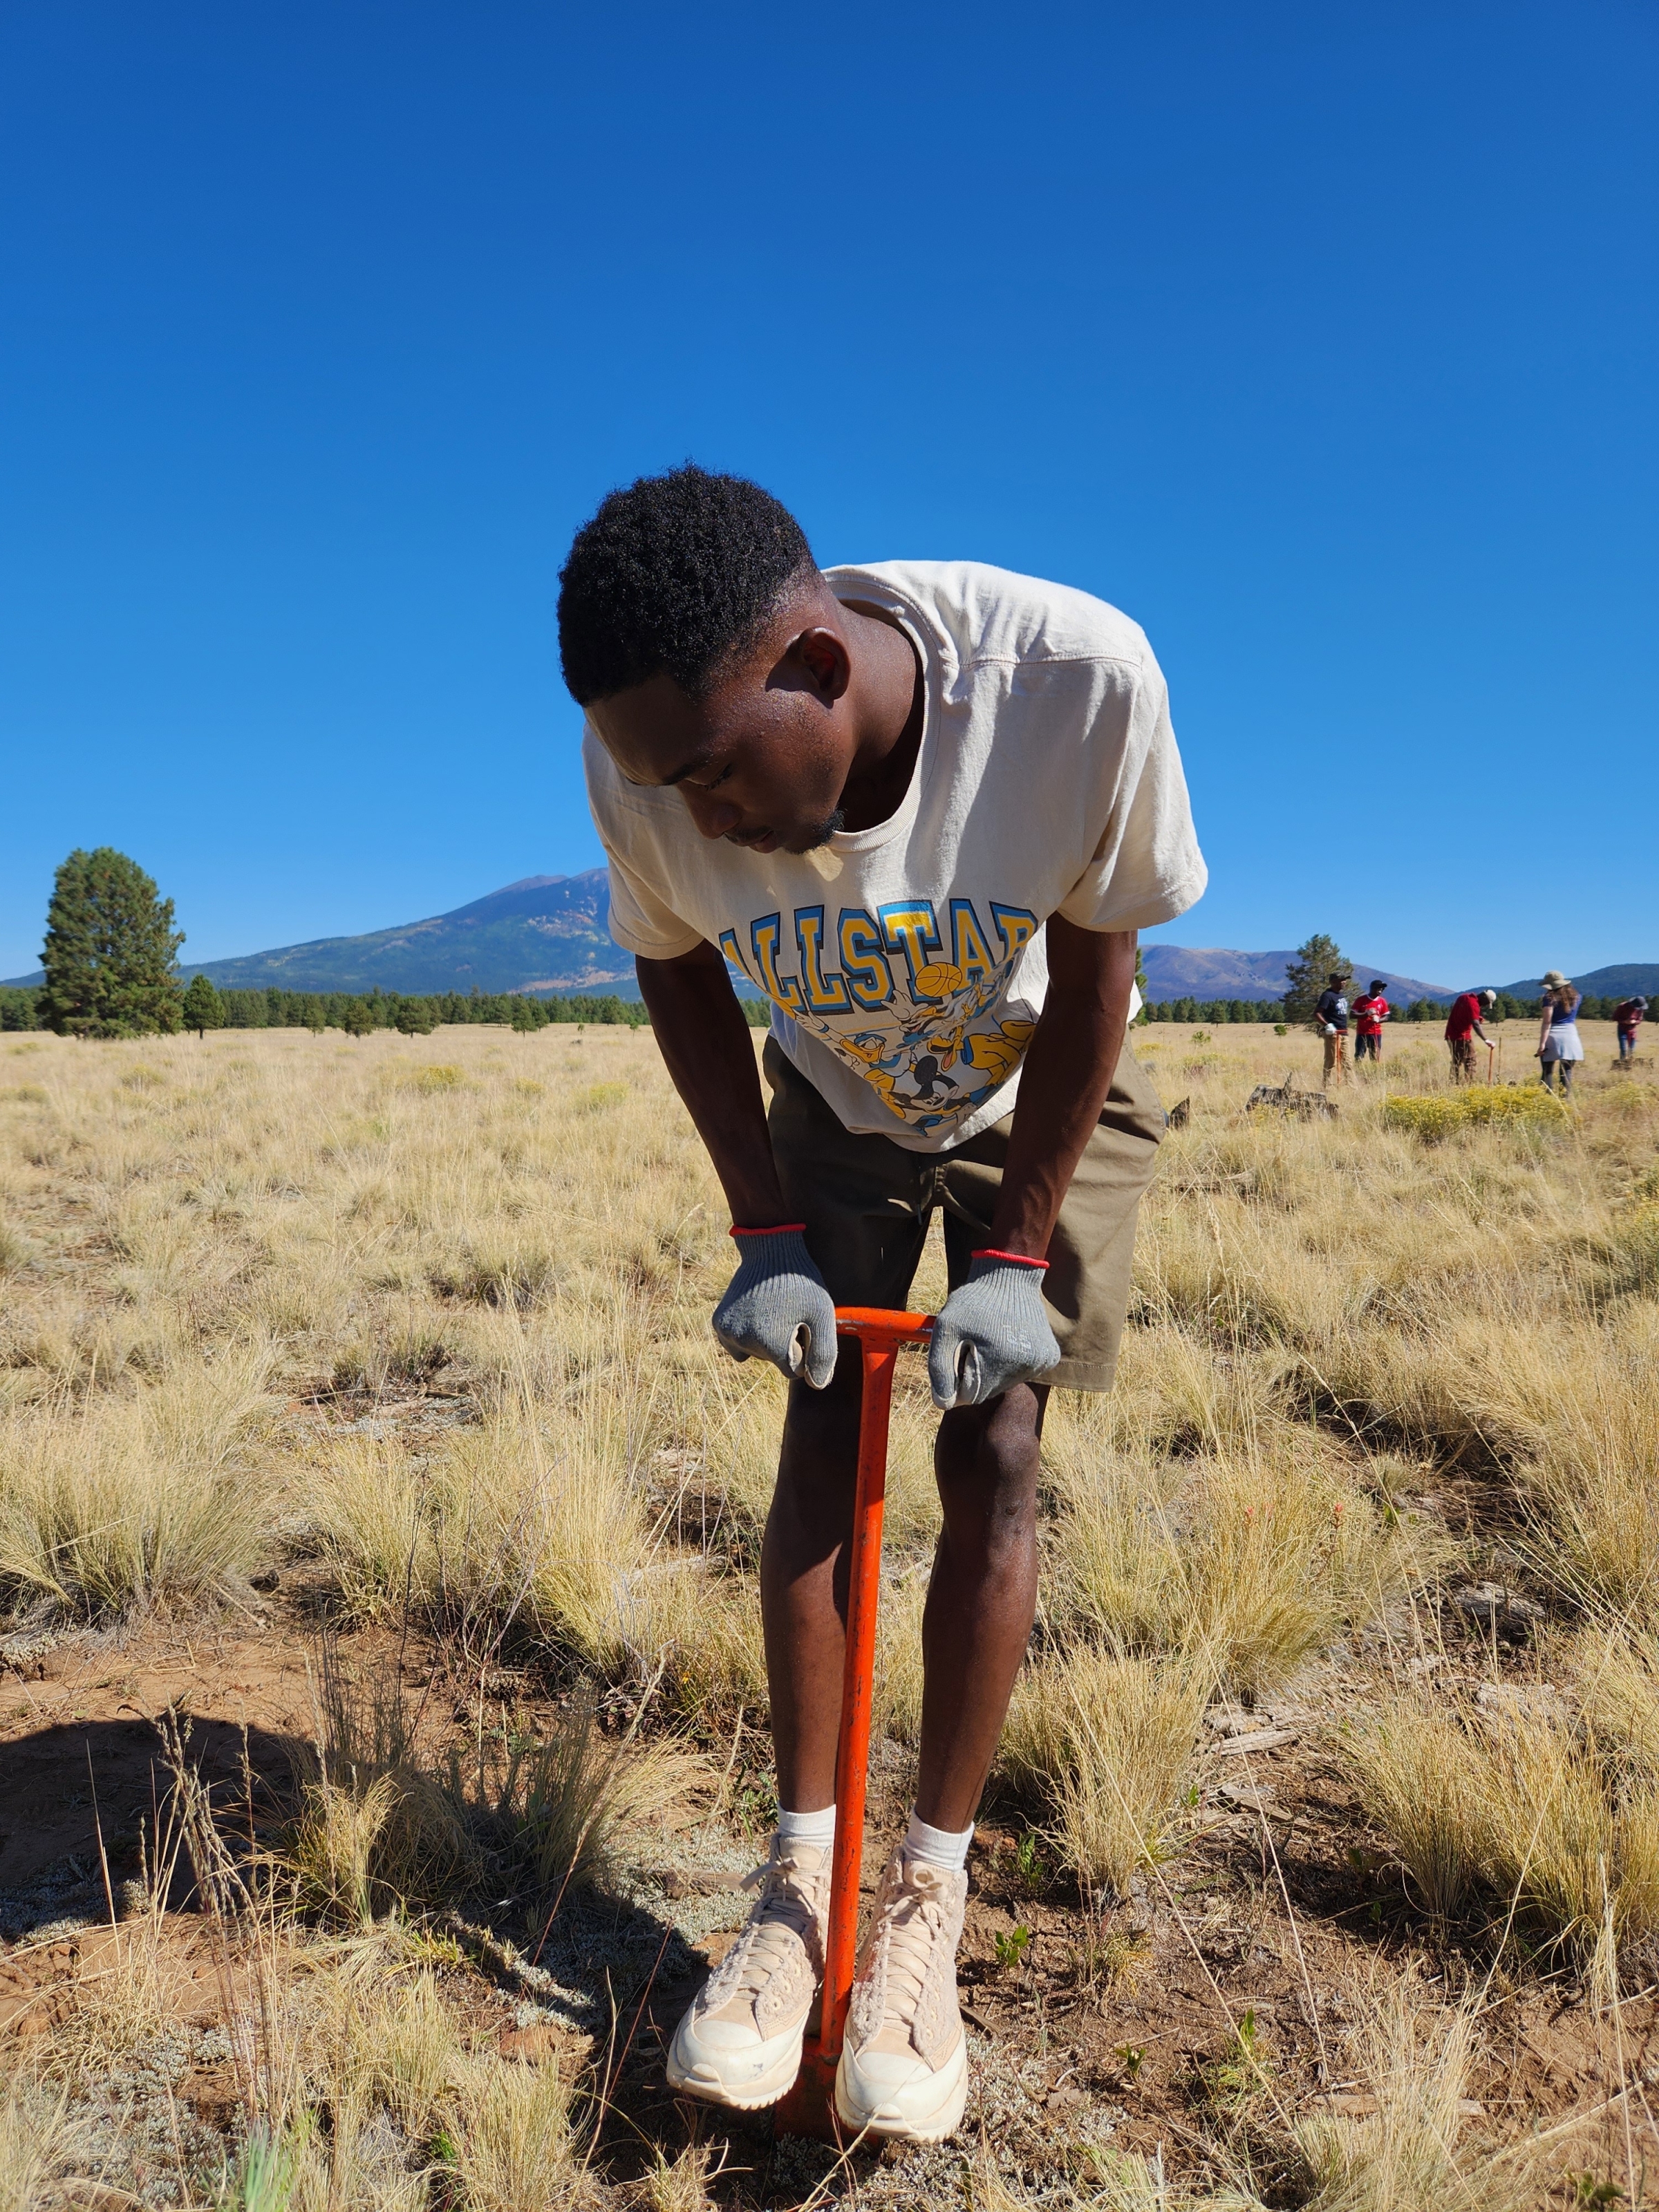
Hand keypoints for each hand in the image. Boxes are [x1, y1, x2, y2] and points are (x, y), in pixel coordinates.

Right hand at [712, 1229, 836, 1387]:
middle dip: (783, 1345)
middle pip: (772, 1362)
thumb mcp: (822, 1315)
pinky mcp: (719, 1323)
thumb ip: (824, 1354)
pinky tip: (757, 1313)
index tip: (803, 1325)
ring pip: (754, 1354)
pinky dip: (748, 1335)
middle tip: (788, 1314)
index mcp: (772, 1343)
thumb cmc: (801, 1282)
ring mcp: (728, 1332)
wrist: (771, 1250)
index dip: (802, 1349)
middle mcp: (744, 1341)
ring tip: (774, 1311)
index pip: (793, 1370)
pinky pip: (736, 1344)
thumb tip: (817, 1385)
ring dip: (765, 1340)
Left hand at [928, 1254, 1060, 1410]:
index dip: (957, 1378)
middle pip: (988, 1391)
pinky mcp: (1050, 1357)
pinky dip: (1012, 1362)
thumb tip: (943, 1403)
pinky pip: (1023, 1372)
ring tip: (992, 1339)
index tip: (958, 1353)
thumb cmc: (974, 1301)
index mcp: (999, 1361)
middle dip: (975, 1374)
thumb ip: (939, 1367)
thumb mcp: (947, 1328)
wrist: (1009, 1276)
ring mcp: (1041, 1363)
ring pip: (1006, 1383)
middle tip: (973, 1343)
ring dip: (994, 1368)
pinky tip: (1008, 1340)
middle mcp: (1025, 1367)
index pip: (969, 1396)